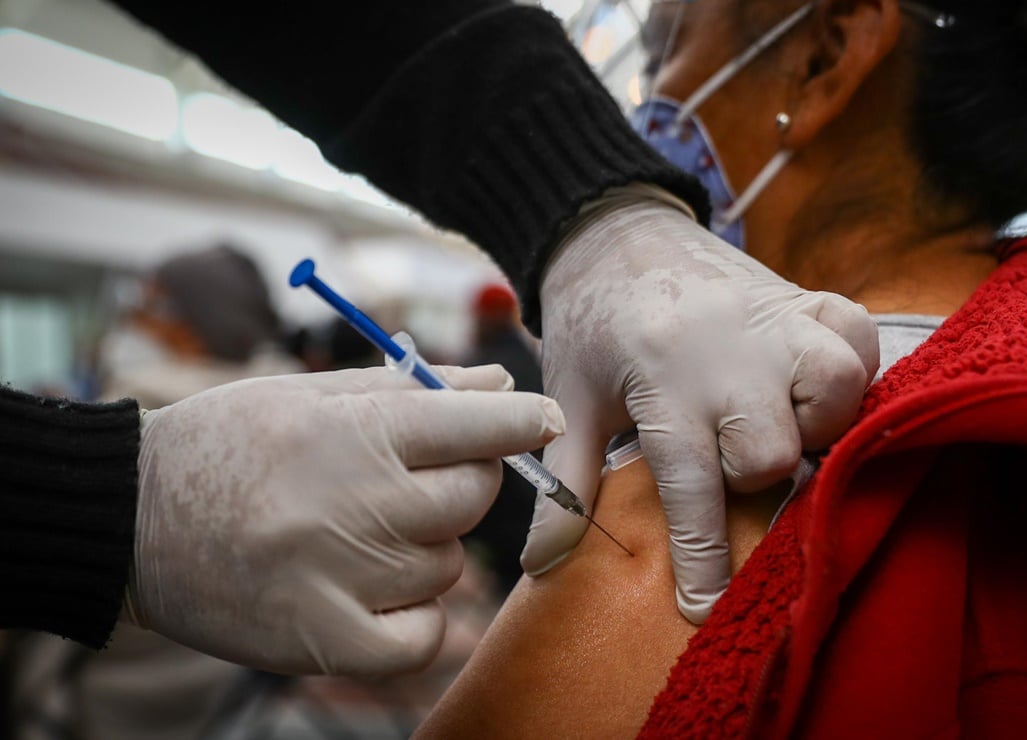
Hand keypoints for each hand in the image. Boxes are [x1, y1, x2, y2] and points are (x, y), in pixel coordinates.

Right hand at [127, 365, 563, 674]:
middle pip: (472, 498)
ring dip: (425, 549)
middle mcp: (354, 504)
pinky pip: (423, 636)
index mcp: (352, 434)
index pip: (477, 424)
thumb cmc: (226, 443)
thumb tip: (499, 381)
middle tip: (415, 479)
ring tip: (362, 533)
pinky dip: (415, 618)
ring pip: (448, 565)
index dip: (522, 420)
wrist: (127, 519)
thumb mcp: (310, 394)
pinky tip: (375, 590)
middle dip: (462, 482)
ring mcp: (339, 578)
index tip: (543, 418)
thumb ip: (412, 390)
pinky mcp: (321, 639)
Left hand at [522, 197, 877, 623]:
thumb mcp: (568, 400)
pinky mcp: (803, 296)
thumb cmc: (590, 323)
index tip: (704, 608)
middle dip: (754, 477)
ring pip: (833, 387)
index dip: (703, 557)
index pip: (693, 486)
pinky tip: (818, 386)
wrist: (616, 230)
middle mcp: (728, 354)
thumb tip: (541, 565)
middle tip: (730, 464)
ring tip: (784, 425)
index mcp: (663, 382)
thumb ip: (567, 485)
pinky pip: (857, 335)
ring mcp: (774, 320)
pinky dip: (852, 367)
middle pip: (772, 449)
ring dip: (816, 423)